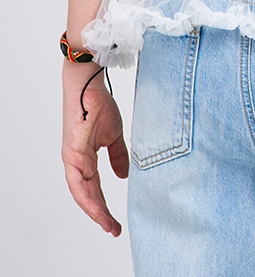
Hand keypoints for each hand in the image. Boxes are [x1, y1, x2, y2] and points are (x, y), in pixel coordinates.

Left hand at [61, 61, 128, 235]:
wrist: (88, 85)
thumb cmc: (98, 105)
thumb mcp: (114, 135)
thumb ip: (118, 156)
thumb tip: (123, 176)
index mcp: (85, 159)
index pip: (94, 189)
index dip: (103, 206)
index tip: (115, 221)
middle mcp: (76, 163)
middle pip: (87, 196)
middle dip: (101, 215)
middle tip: (114, 229)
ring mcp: (72, 159)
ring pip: (82, 194)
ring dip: (95, 211)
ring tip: (108, 225)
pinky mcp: (72, 154)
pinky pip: (79, 183)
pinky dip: (88, 197)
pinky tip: (98, 208)